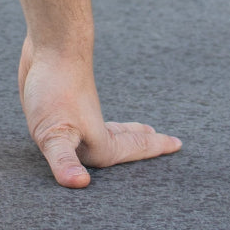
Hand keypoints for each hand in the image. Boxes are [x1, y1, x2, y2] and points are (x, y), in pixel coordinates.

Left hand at [18, 35, 181, 187]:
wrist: (51, 44)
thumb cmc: (55, 91)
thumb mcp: (54, 133)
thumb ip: (65, 160)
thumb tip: (80, 184)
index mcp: (98, 145)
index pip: (132, 150)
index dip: (153, 149)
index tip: (178, 143)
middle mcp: (91, 130)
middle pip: (123, 139)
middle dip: (141, 142)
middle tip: (160, 138)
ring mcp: (76, 113)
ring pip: (105, 127)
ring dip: (120, 131)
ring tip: (132, 130)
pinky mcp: (59, 100)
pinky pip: (81, 117)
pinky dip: (89, 120)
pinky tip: (78, 116)